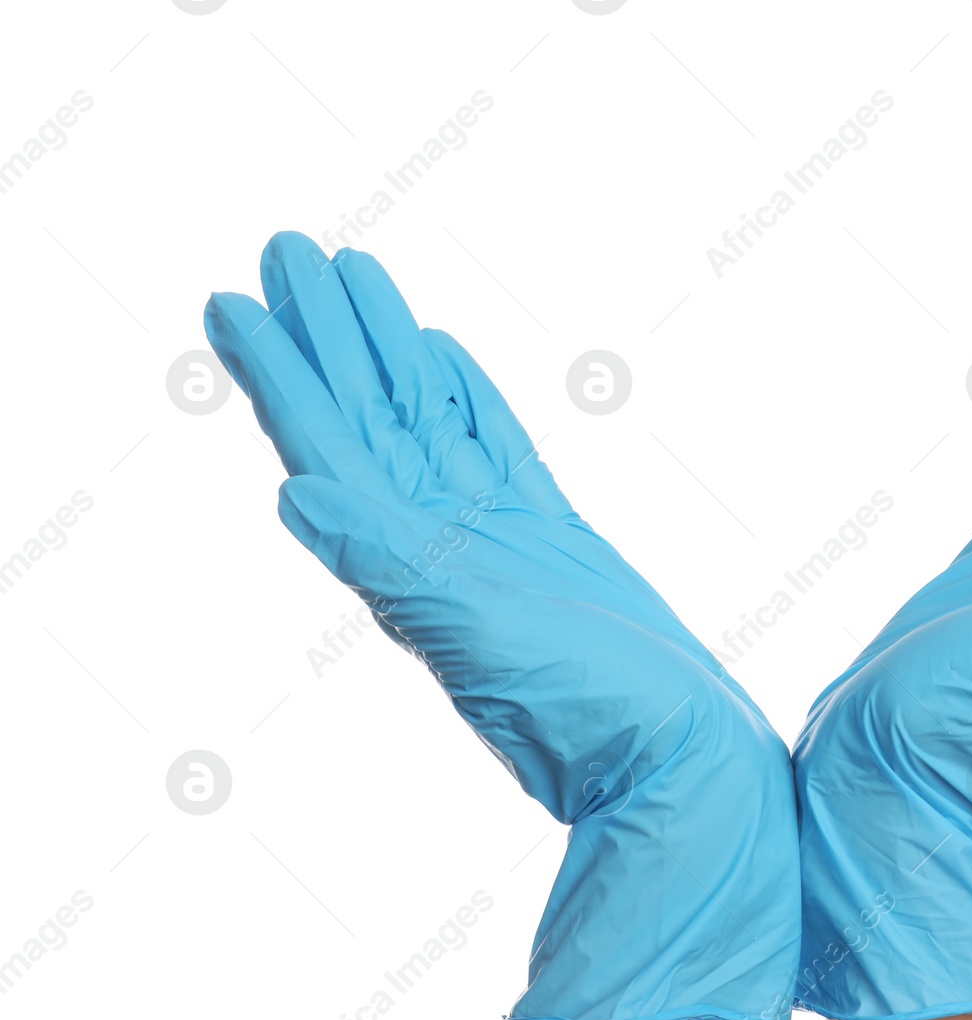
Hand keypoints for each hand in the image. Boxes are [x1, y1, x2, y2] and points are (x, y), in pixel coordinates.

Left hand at [204, 235, 799, 1019]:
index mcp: (413, 558)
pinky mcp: (552, 540)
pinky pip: (492, 449)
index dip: (278, 376)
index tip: (233, 301)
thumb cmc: (591, 715)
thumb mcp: (483, 633)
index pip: (328, 447)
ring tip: (352, 277)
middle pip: (367, 416)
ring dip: (384, 351)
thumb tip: (297, 491)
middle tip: (288, 249)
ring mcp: (497, 538)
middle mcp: (442, 542)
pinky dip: (463, 399)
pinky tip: (441, 359)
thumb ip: (394, 562)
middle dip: (326, 335)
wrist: (683, 762)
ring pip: (426, 421)